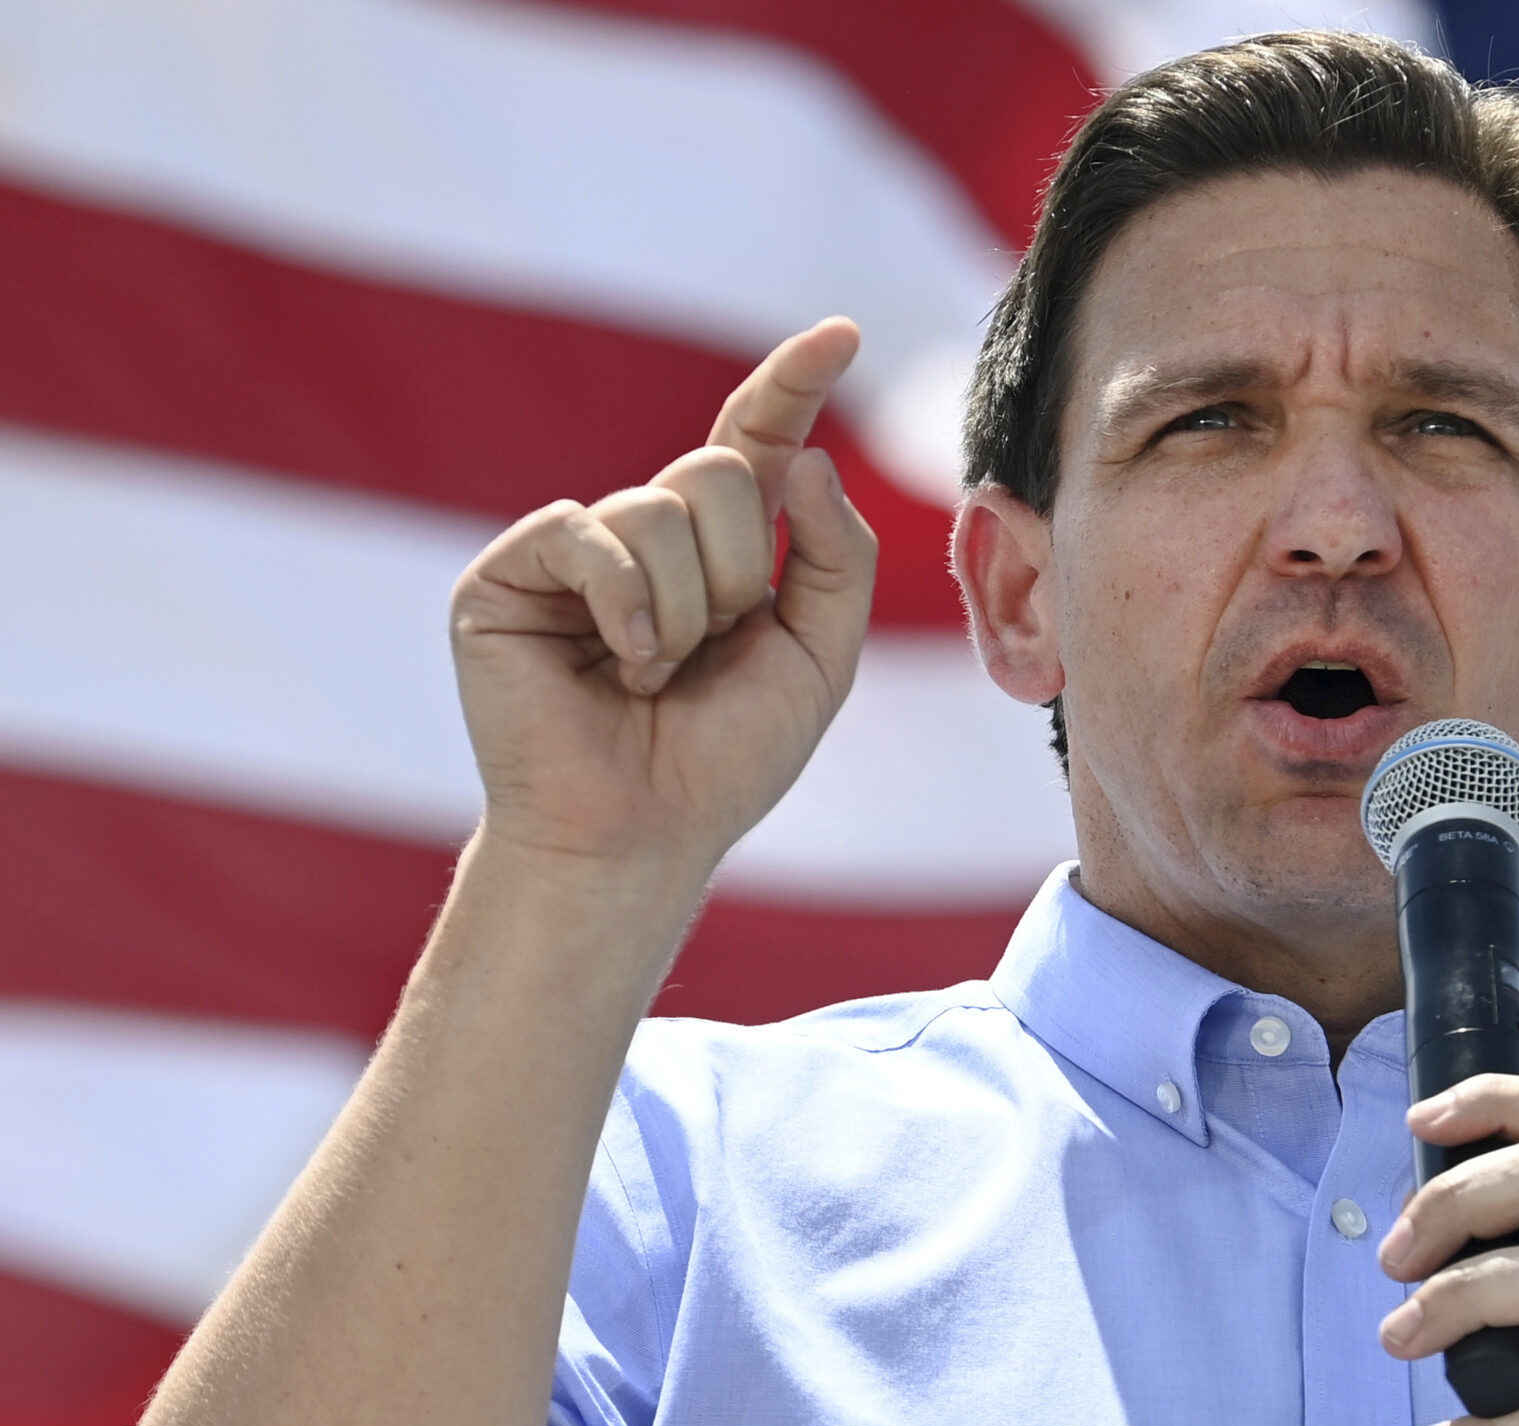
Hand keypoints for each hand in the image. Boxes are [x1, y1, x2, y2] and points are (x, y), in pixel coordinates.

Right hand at [450, 319, 876, 880]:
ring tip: (656, 674)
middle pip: (718, 470)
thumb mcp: (820, 655)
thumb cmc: (725, 758)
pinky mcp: (510, 573)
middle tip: (712, 648)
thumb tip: (802, 455)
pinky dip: (628, 607)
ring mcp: (575, 549)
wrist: (642, 832)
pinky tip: (621, 666)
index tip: (842, 332)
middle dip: (742, 571)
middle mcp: (644, 534)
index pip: (757, 441)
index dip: (793, 381)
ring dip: (687, 609)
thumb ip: (837, 555)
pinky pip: (589, 535)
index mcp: (719, 547)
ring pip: (661, 506)